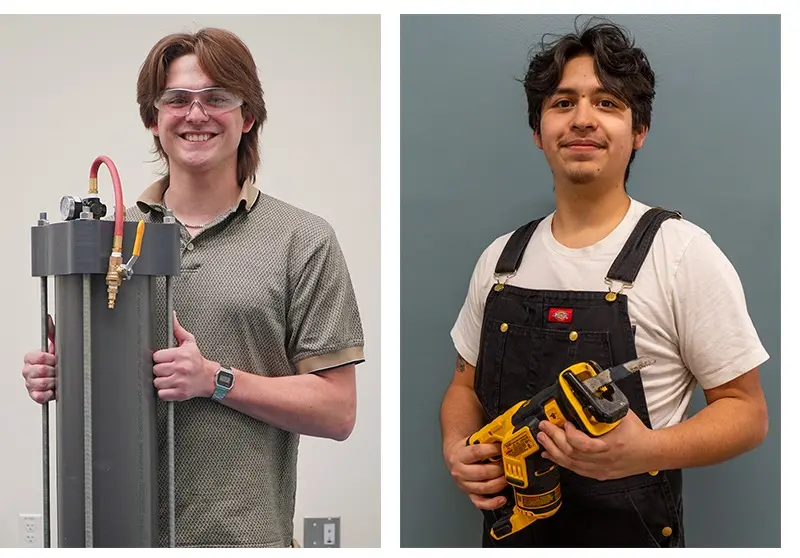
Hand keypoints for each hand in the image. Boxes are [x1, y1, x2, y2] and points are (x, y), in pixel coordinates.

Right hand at [22, 314, 56, 402]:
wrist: (58, 378)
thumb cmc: (56, 362)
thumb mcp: (55, 346)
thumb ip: (52, 332)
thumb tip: (49, 318)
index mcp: (30, 358)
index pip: (40, 357)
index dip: (51, 359)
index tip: (55, 359)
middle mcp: (27, 371)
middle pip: (42, 370)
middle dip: (54, 370)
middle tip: (58, 369)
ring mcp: (29, 383)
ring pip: (43, 383)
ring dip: (54, 381)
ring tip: (57, 378)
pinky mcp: (34, 396)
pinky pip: (40, 395)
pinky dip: (49, 393)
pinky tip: (53, 388)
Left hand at [152, 312, 216, 400]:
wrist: (210, 378)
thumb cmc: (197, 360)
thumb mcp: (189, 343)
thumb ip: (178, 330)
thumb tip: (172, 315)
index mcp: (181, 354)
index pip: (157, 357)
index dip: (160, 358)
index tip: (166, 360)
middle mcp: (181, 368)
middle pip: (155, 370)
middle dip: (160, 370)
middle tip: (168, 369)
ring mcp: (180, 382)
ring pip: (157, 382)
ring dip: (161, 381)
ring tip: (169, 378)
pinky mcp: (180, 393)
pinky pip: (162, 394)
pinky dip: (164, 392)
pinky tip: (171, 387)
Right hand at [444, 437, 508, 509]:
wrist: (454, 457)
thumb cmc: (466, 449)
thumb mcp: (472, 440)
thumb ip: (486, 440)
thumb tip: (504, 438)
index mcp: (460, 456)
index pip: (477, 452)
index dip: (492, 450)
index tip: (502, 448)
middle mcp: (460, 472)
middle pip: (482, 472)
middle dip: (499, 469)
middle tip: (508, 464)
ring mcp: (464, 485)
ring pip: (483, 488)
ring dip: (499, 483)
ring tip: (507, 477)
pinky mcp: (469, 495)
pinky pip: (480, 503)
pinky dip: (492, 503)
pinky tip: (502, 499)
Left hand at [536, 410, 656, 480]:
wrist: (652, 453)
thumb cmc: (638, 434)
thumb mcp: (622, 415)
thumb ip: (603, 407)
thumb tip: (588, 393)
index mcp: (611, 445)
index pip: (584, 444)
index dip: (570, 434)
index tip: (565, 423)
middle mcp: (604, 459)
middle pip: (572, 453)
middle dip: (553, 439)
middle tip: (544, 427)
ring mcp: (600, 469)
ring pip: (570, 464)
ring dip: (553, 450)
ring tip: (542, 439)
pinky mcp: (598, 474)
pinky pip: (575, 470)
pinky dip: (560, 461)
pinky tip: (551, 454)